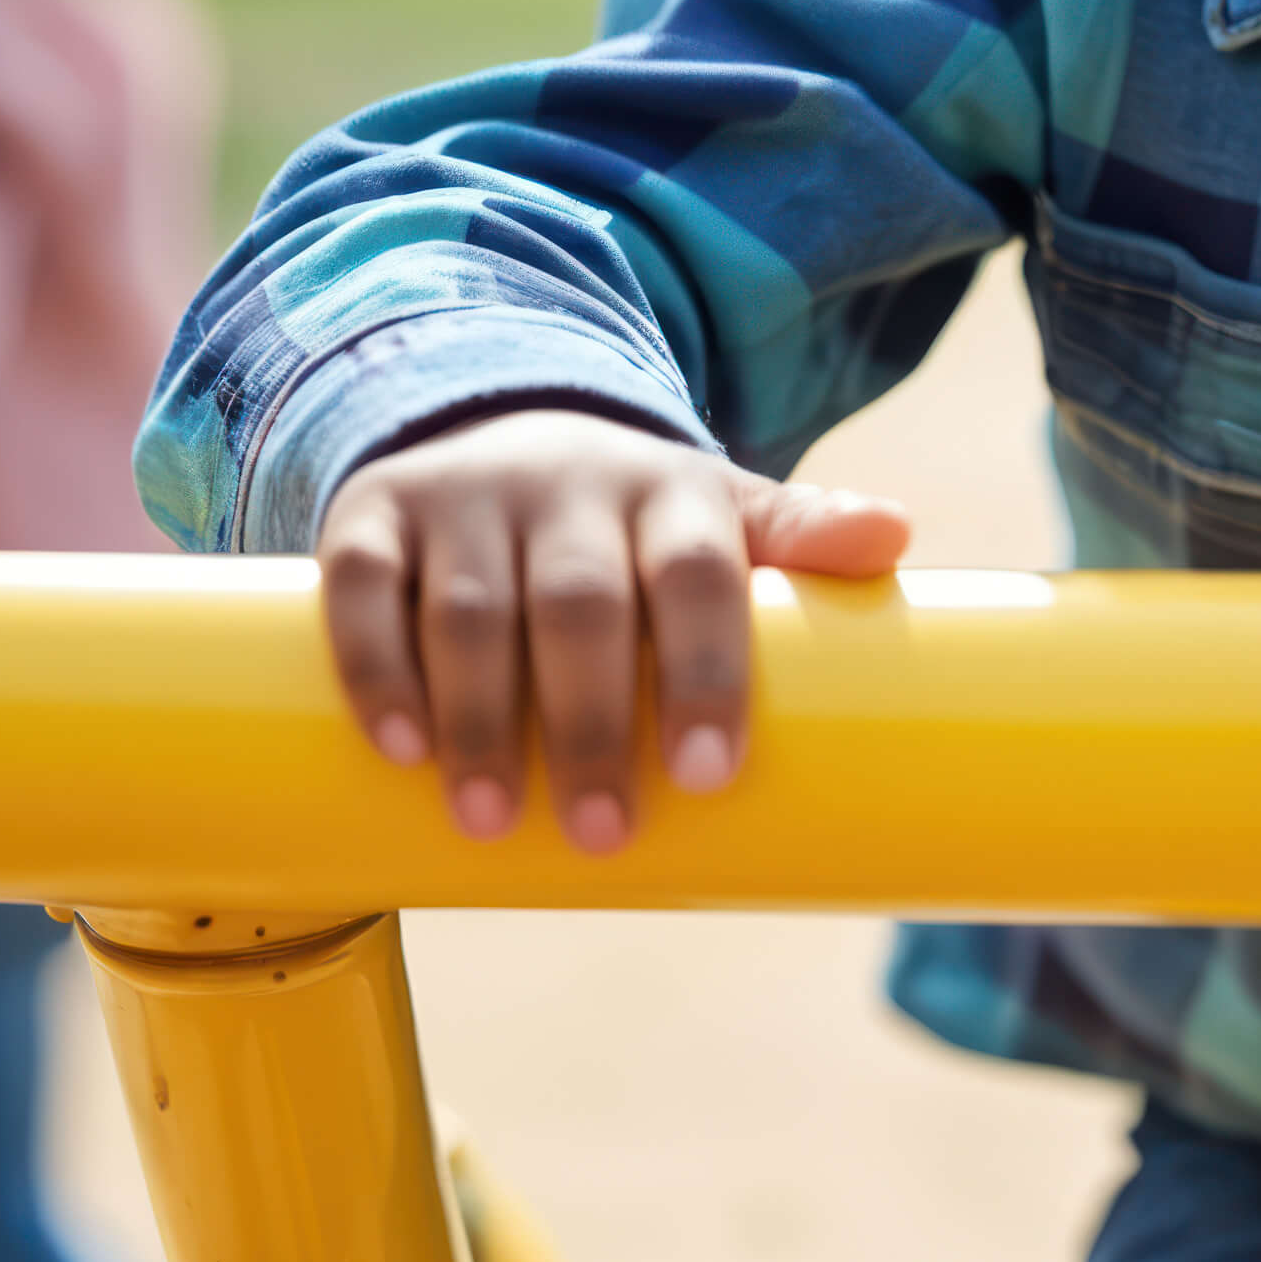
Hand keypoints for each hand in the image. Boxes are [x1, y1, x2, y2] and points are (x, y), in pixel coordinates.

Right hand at [315, 405, 911, 852]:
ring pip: (471, 605)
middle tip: (605, 832)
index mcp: (671, 492)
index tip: (711, 775)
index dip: (706, 670)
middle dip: (592, 721)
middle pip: (581, 602)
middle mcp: (567, 483)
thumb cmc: (634, 525)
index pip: (699, 572)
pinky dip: (377, 669)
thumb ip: (802, 539)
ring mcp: (466, 497)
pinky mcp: (374, 516)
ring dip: (480, 716)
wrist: (499, 429)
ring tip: (493, 816)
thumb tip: (896, 536)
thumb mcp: (722, 520)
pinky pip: (364, 589)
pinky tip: (400, 747)